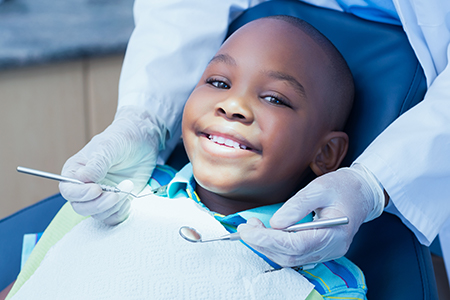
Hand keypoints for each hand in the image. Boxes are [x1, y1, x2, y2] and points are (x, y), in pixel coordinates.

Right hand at [59, 106, 166, 224]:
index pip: (68, 190)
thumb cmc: (121, 139)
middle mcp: (85, 187)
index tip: (97, 189)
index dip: (80, 194)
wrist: (142, 141)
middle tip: (116, 194)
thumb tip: (83, 178)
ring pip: (98, 214)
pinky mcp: (116, 203)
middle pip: (81, 207)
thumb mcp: (109, 147)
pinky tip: (128, 199)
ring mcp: (101, 196)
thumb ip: (97, 164)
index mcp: (75, 171)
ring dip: (113, 206)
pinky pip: (112, 217)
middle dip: (98, 204)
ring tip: (127, 187)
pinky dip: (120, 212)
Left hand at [238, 164, 384, 266]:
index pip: (296, 245)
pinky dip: (275, 248)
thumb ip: (297, 206)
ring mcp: (326, 253)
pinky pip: (294, 256)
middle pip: (290, 256)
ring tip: (252, 229)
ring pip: (290, 259)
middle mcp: (331, 249)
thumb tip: (275, 223)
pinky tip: (265, 235)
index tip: (248, 229)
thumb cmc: (342, 188)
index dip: (269, 240)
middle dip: (263, 244)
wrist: (361, 193)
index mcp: (334, 234)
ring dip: (267, 247)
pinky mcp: (320, 250)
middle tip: (246, 227)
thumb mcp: (319, 188)